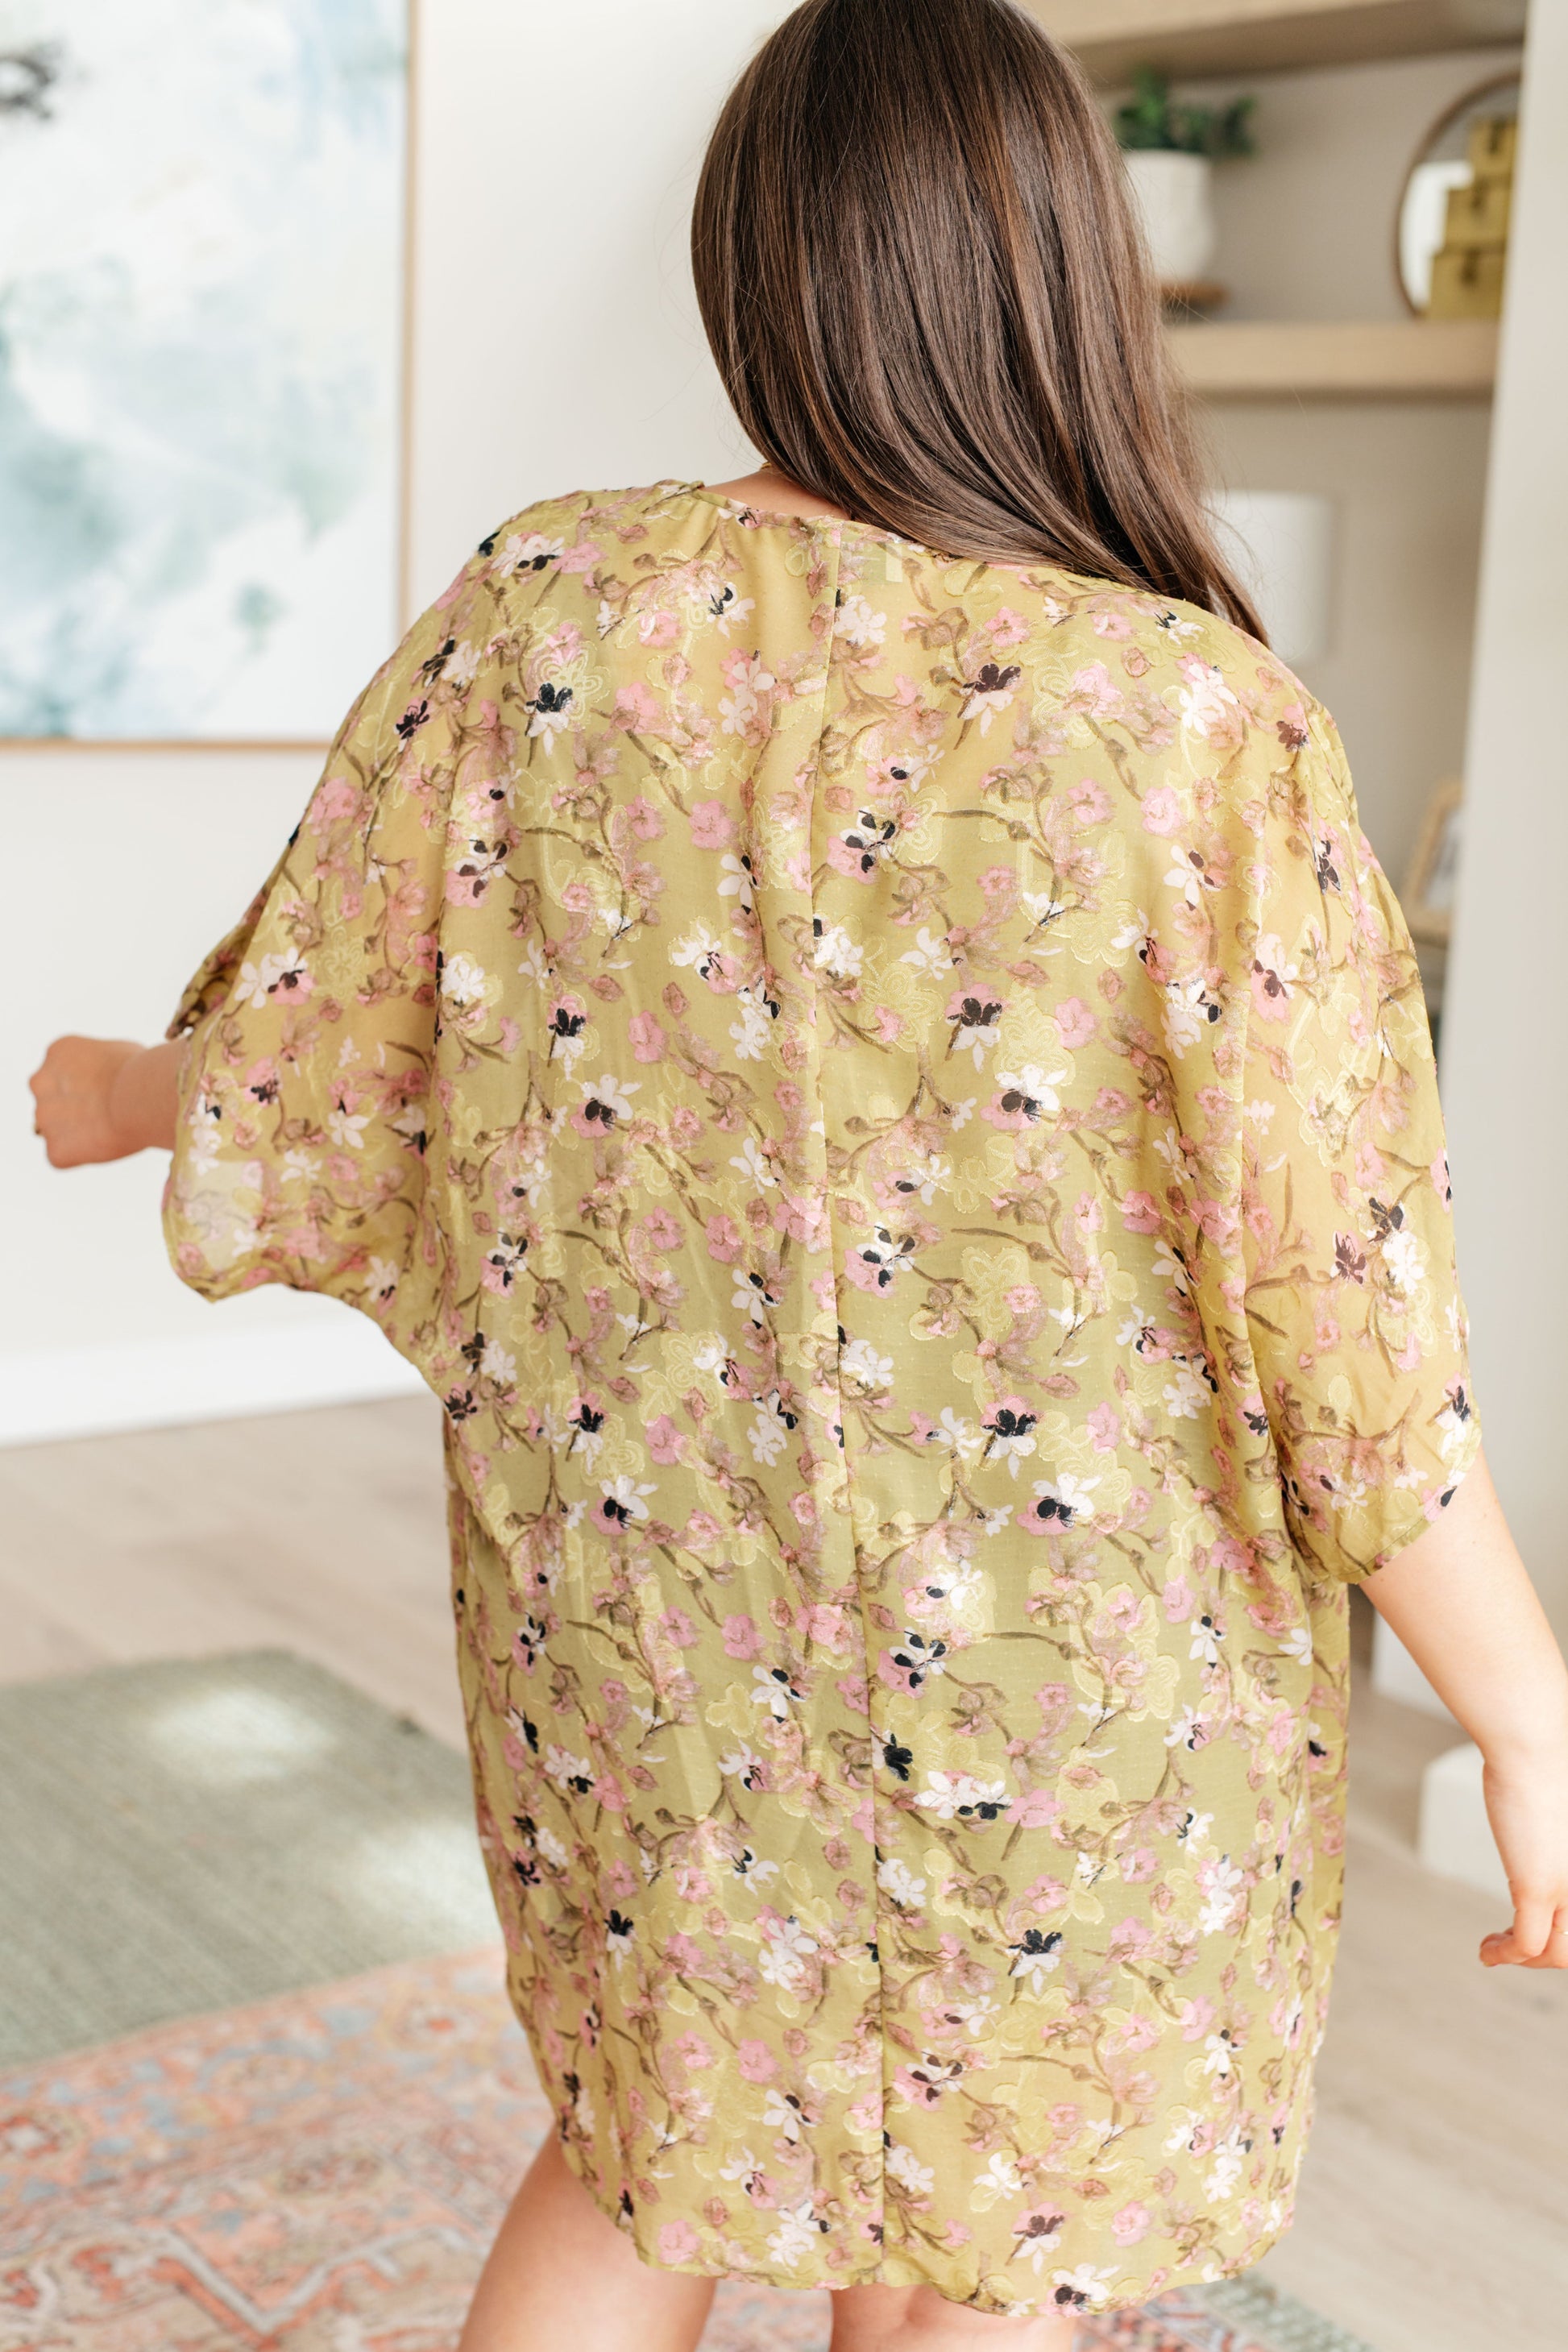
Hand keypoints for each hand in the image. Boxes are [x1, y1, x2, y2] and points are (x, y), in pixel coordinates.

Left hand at [29, 1035, 157, 1166]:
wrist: (144, 1098)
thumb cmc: (142, 1071)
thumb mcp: (116, 1050)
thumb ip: (99, 1062)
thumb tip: (107, 1074)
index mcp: (57, 1052)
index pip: (61, 1074)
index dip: (87, 1086)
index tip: (108, 1091)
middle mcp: (41, 1082)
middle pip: (52, 1102)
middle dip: (73, 1109)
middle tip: (107, 1113)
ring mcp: (44, 1117)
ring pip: (56, 1130)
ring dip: (78, 1132)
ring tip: (111, 1129)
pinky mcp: (55, 1149)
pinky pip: (64, 1156)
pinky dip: (82, 1155)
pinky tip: (107, 1144)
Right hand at [1478, 1748, 1567, 1968]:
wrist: (1532, 1746)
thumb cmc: (1547, 1765)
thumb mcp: (1561, 1816)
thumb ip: (1559, 1841)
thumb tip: (1548, 1844)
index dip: (1563, 1932)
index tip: (1535, 1929)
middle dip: (1545, 1955)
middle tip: (1515, 1945)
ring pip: (1559, 1955)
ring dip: (1526, 1959)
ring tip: (1497, 1949)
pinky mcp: (1539, 1886)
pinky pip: (1527, 1943)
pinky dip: (1505, 1954)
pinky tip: (1486, 1952)